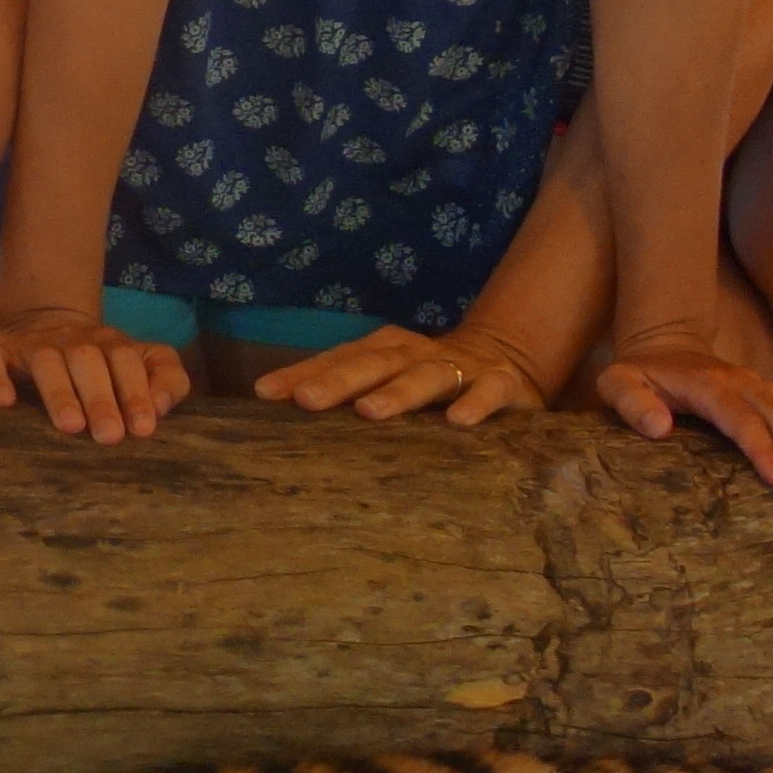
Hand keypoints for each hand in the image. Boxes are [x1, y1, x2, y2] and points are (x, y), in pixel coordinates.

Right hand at [0, 304, 190, 443]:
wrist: (41, 318)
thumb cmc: (100, 361)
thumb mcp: (140, 364)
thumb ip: (167, 379)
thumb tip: (160, 408)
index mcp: (111, 344)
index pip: (128, 361)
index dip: (136, 392)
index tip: (143, 429)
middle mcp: (73, 341)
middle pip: (89, 361)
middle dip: (100, 398)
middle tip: (109, 436)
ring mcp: (33, 345)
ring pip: (46, 362)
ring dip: (59, 393)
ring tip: (70, 426)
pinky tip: (3, 403)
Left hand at [249, 320, 554, 426]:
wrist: (506, 358)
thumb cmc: (428, 379)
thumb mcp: (389, 380)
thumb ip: (346, 392)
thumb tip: (280, 411)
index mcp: (385, 351)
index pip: (338, 360)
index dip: (303, 374)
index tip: (266, 393)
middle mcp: (416, 354)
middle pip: (374, 364)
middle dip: (338, 381)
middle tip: (305, 400)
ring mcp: (460, 367)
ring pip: (426, 376)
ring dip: (398, 392)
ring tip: (369, 412)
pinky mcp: (501, 383)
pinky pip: (489, 391)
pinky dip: (475, 403)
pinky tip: (458, 422)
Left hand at [589, 328, 772, 492]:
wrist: (663, 345)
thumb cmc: (639, 374)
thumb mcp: (618, 384)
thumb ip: (631, 403)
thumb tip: (660, 429)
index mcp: (706, 383)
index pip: (739, 416)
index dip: (761, 447)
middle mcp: (737, 381)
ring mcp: (753, 385)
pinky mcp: (761, 394)